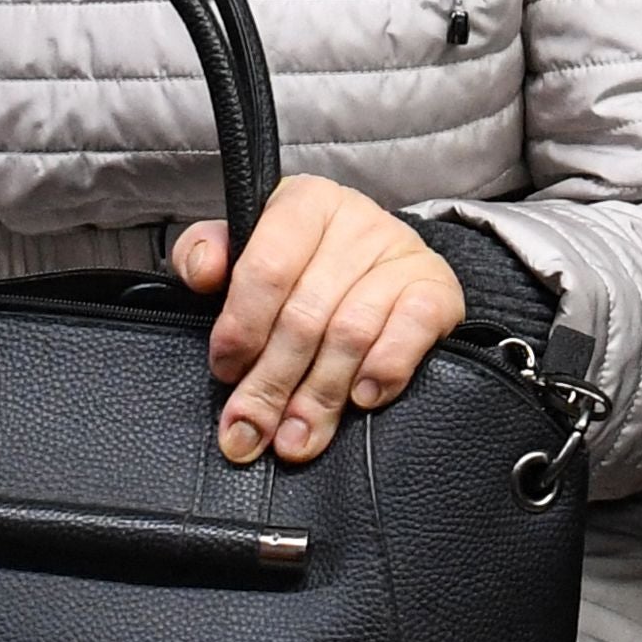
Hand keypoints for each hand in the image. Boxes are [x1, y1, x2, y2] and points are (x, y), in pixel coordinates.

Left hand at [171, 176, 462, 466]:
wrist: (382, 265)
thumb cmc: (303, 267)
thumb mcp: (247, 251)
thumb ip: (204, 255)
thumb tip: (204, 272)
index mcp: (302, 203)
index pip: (267, 267)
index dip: (242, 328)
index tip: (226, 371)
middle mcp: (355, 218)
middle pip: (305, 314)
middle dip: (272, 383)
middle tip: (249, 432)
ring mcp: (401, 251)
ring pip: (351, 332)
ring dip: (319, 395)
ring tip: (296, 438)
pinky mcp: (437, 286)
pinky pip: (409, 331)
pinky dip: (384, 369)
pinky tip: (362, 398)